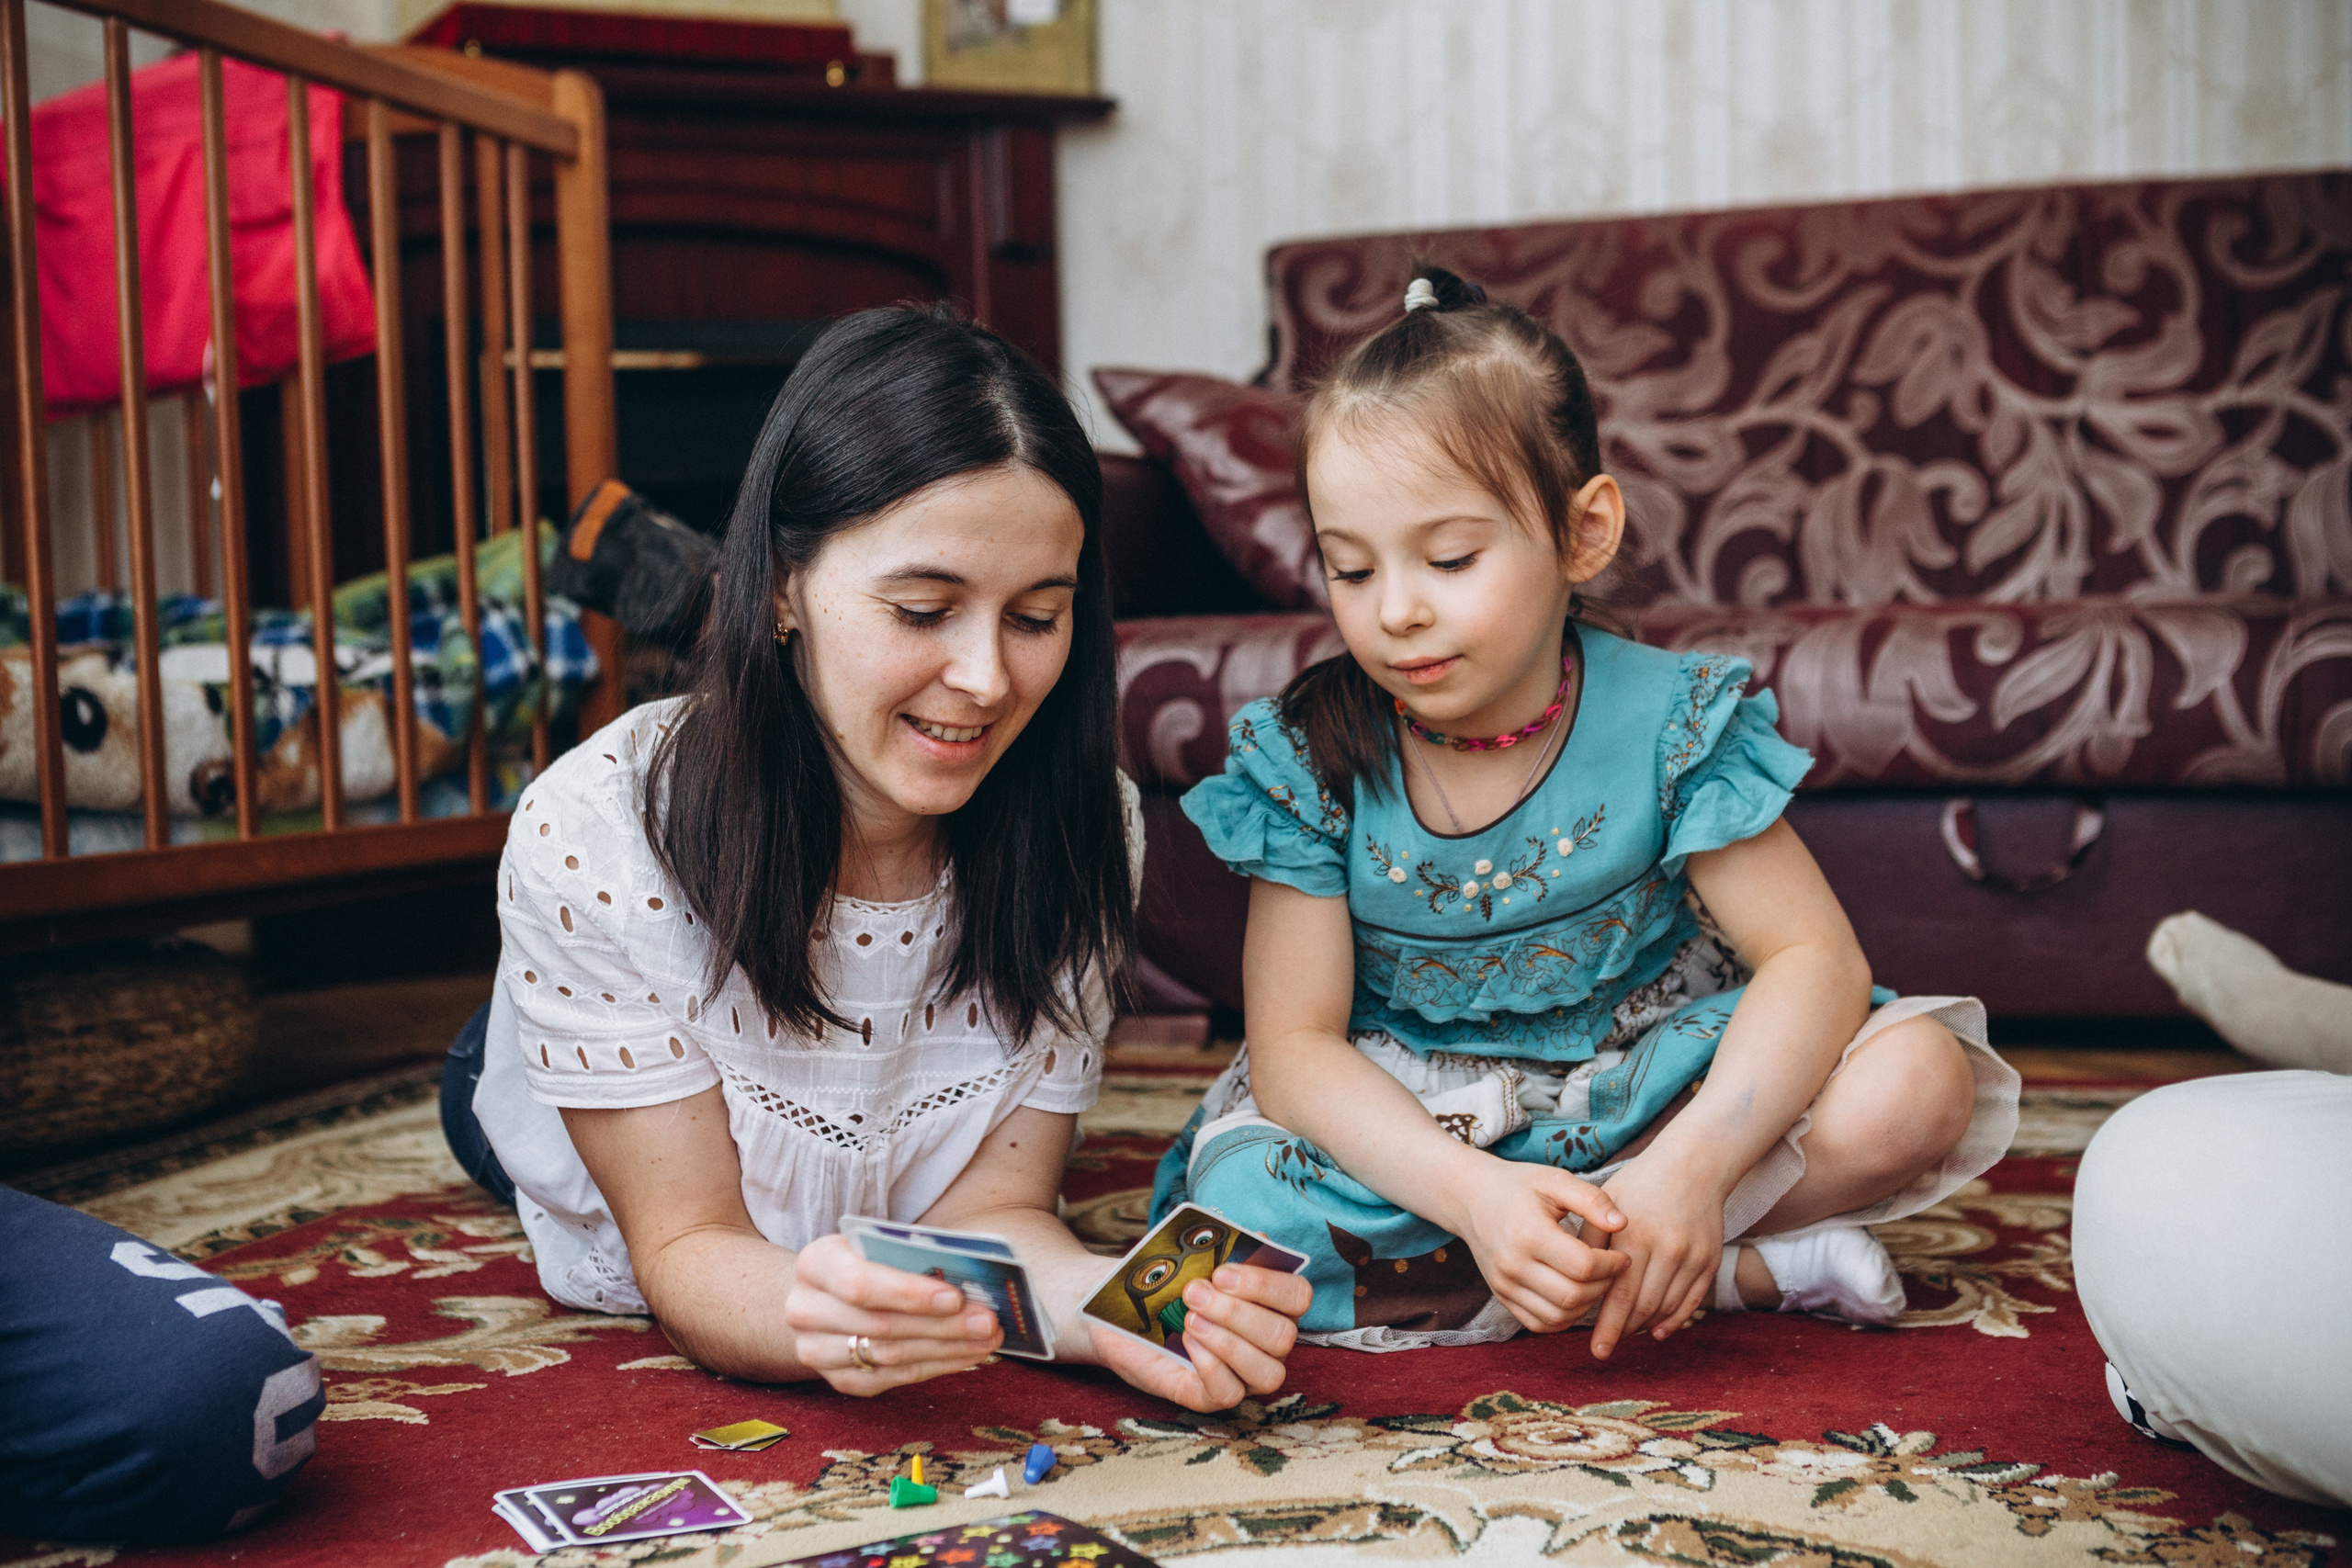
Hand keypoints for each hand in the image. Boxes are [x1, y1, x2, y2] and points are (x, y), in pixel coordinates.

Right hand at [783, 1233, 1002, 1394]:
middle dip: (942, 1325)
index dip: (909, 1293)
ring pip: (889, 1356)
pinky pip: (892, 1379)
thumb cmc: (867, 1260)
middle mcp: (805, 1310)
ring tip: (986, 1338)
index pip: (860, 1284)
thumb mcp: (879, 1245)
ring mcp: (817, 1351)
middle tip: (987, 1322)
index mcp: (815, 1263)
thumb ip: (913, 1256)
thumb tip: (972, 1276)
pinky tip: (965, 1355)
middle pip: (880, 1325)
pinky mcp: (838, 1380)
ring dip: (946, 1349)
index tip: (956, 1297)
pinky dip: (934, 1367)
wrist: (826, 1295)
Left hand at [1090, 1264, 1310, 1411]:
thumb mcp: (1193, 1258)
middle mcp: (1268, 1342)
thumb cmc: (1166, 1282)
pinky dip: (1210, 1366)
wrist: (1120, 1312)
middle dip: (1237, 1312)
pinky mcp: (1213, 1396)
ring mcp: (1245, 1374)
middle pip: (1284, 1335)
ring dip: (1228, 1342)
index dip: (1266, 1284)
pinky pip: (1230, 1393)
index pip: (1298, 1295)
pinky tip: (1187, 1342)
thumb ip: (1226, 1246)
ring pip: (1267, 1372)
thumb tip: (1259, 1239)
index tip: (1221, 1272)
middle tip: (1195, 1293)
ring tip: (1191, 1319)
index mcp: (1273, 1302)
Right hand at [1450, 1156, 1630, 1332]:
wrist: (1471, 1199)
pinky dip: (1564, 1318)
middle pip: (1573, 1296)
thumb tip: (1622, 1224)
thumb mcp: (1554, 1180)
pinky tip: (1575, 1295)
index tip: (1622, 1255)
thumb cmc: (1518, 1186)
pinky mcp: (1502, 1297)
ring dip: (1587, 1305)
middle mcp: (1513, 1265)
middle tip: (1613, 1270)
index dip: (1612, 1265)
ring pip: (1558, 1317)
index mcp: (1529, 1233)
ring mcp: (1504, 1285)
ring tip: (1596, 1282)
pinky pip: (1540, 1323)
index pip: (1583, 1265)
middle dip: (1604, 1287)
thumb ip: (1591, 1199)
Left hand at [1586, 1151, 1724, 1358]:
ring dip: (1645, 1327)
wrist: (1692, 1166)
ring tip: (1626, 1333)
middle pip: (1644, 1308)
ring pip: (1667, 1308)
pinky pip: (1692, 1302)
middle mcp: (1667, 1249)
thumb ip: (1589, 1240)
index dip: (1608, 1327)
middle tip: (1607, 1346)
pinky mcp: (1710, 1261)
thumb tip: (1576, 1282)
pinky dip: (1674, 1320)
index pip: (1620, 1295)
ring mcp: (1693, 1257)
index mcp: (1635, 1236)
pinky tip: (1658, 1330)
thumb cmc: (1639, 1185)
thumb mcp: (1606, 1204)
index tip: (1596, 1351)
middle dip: (1623, 1331)